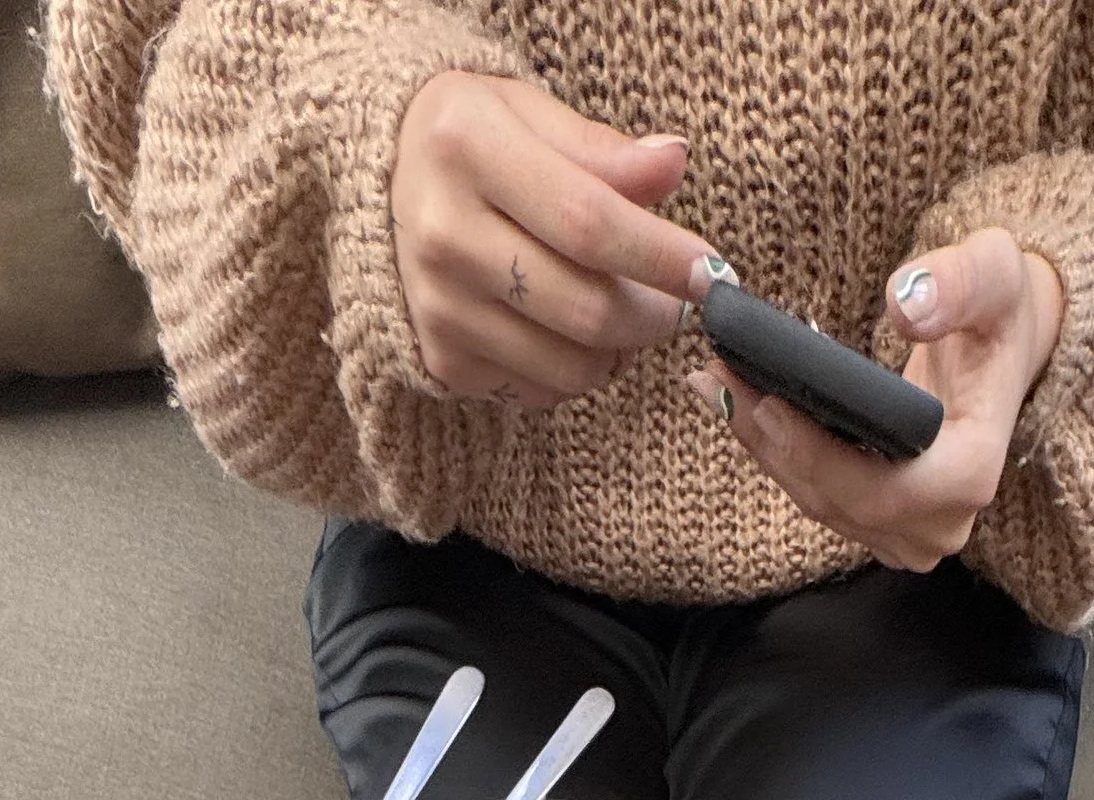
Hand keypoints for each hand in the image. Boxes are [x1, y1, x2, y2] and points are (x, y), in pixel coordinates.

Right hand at [392, 73, 715, 407]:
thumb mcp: (530, 113)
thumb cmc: (474, 141)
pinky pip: (541, 391)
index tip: (711, 274)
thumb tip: (673, 164)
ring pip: (570, 367)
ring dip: (619, 352)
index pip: (588, 222)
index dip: (661, 256)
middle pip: (586, 309)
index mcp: (467, 150)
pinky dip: (575, 371)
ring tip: (622, 312)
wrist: (382, 182)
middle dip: (654, 317)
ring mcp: (438, 307)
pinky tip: (570, 331)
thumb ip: (603, 149)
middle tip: (675, 303)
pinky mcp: (442, 359)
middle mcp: (443, 234)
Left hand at [686, 228, 1064, 568]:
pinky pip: (818, 497)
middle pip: (838, 501)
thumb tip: (906, 305)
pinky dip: (777, 452)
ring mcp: (911, 534)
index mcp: (972, 471)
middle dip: (771, 443)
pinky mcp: (882, 526)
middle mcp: (942, 521)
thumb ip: (960, 281)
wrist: (1003, 348)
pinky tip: (739, 403)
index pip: (884, 489)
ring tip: (714, 382)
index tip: (766, 402)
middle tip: (713, 376)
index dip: (819, 456)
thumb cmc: (1000, 311)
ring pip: (819, 504)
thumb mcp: (996, 272)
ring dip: (763, 447)